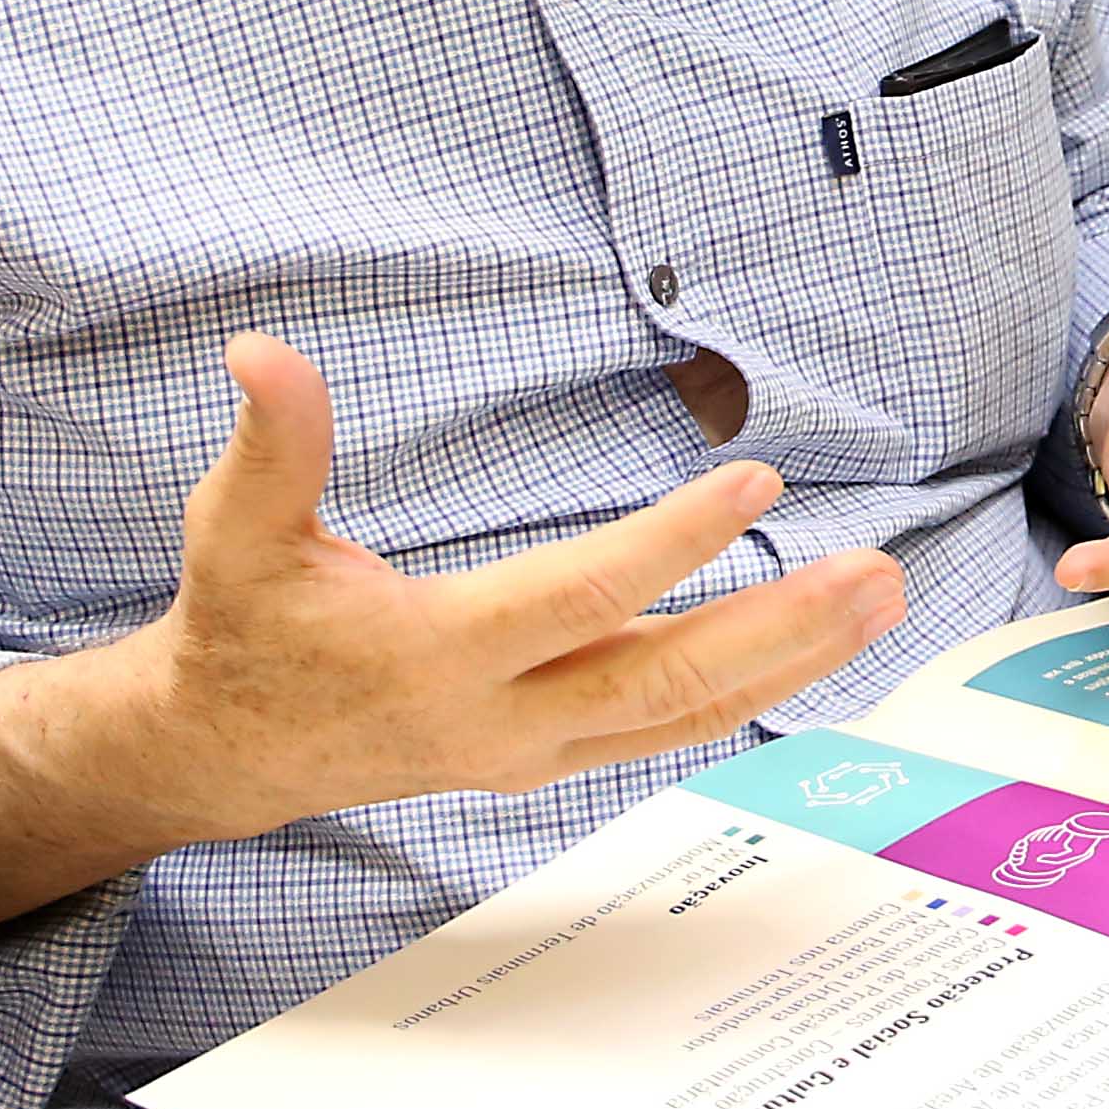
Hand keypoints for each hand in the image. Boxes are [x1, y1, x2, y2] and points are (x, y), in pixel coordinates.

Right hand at [0, 335, 905, 930]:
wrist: (228, 750)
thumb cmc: (243, 629)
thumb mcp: (235, 532)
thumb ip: (271, 444)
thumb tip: (264, 350)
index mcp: (434, 656)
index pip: (576, 600)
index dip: (668, 547)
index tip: (755, 487)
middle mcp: (498, 720)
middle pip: (663, 680)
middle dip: (779, 630)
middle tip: (874, 573)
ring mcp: (533, 751)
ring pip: (683, 714)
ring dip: (791, 660)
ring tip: (880, 598)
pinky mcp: (550, 758)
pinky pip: (668, 726)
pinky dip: (751, 686)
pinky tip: (816, 642)